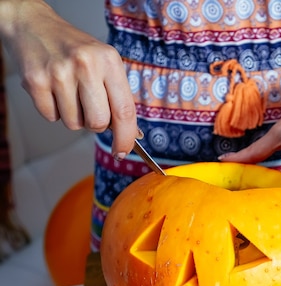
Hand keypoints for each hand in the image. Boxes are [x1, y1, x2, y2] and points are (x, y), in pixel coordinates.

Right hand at [0, 0, 136, 156]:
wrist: (35, 25)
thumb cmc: (75, 49)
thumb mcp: (105, 64)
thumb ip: (118, 96)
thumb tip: (131, 134)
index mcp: (109, 61)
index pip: (125, 110)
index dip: (126, 137)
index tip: (123, 150)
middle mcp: (86, 65)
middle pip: (98, 123)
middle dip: (96, 125)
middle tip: (89, 108)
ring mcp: (59, 73)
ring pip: (74, 124)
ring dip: (73, 116)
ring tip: (68, 92)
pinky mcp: (36, 81)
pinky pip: (51, 117)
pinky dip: (53, 110)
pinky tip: (53, 90)